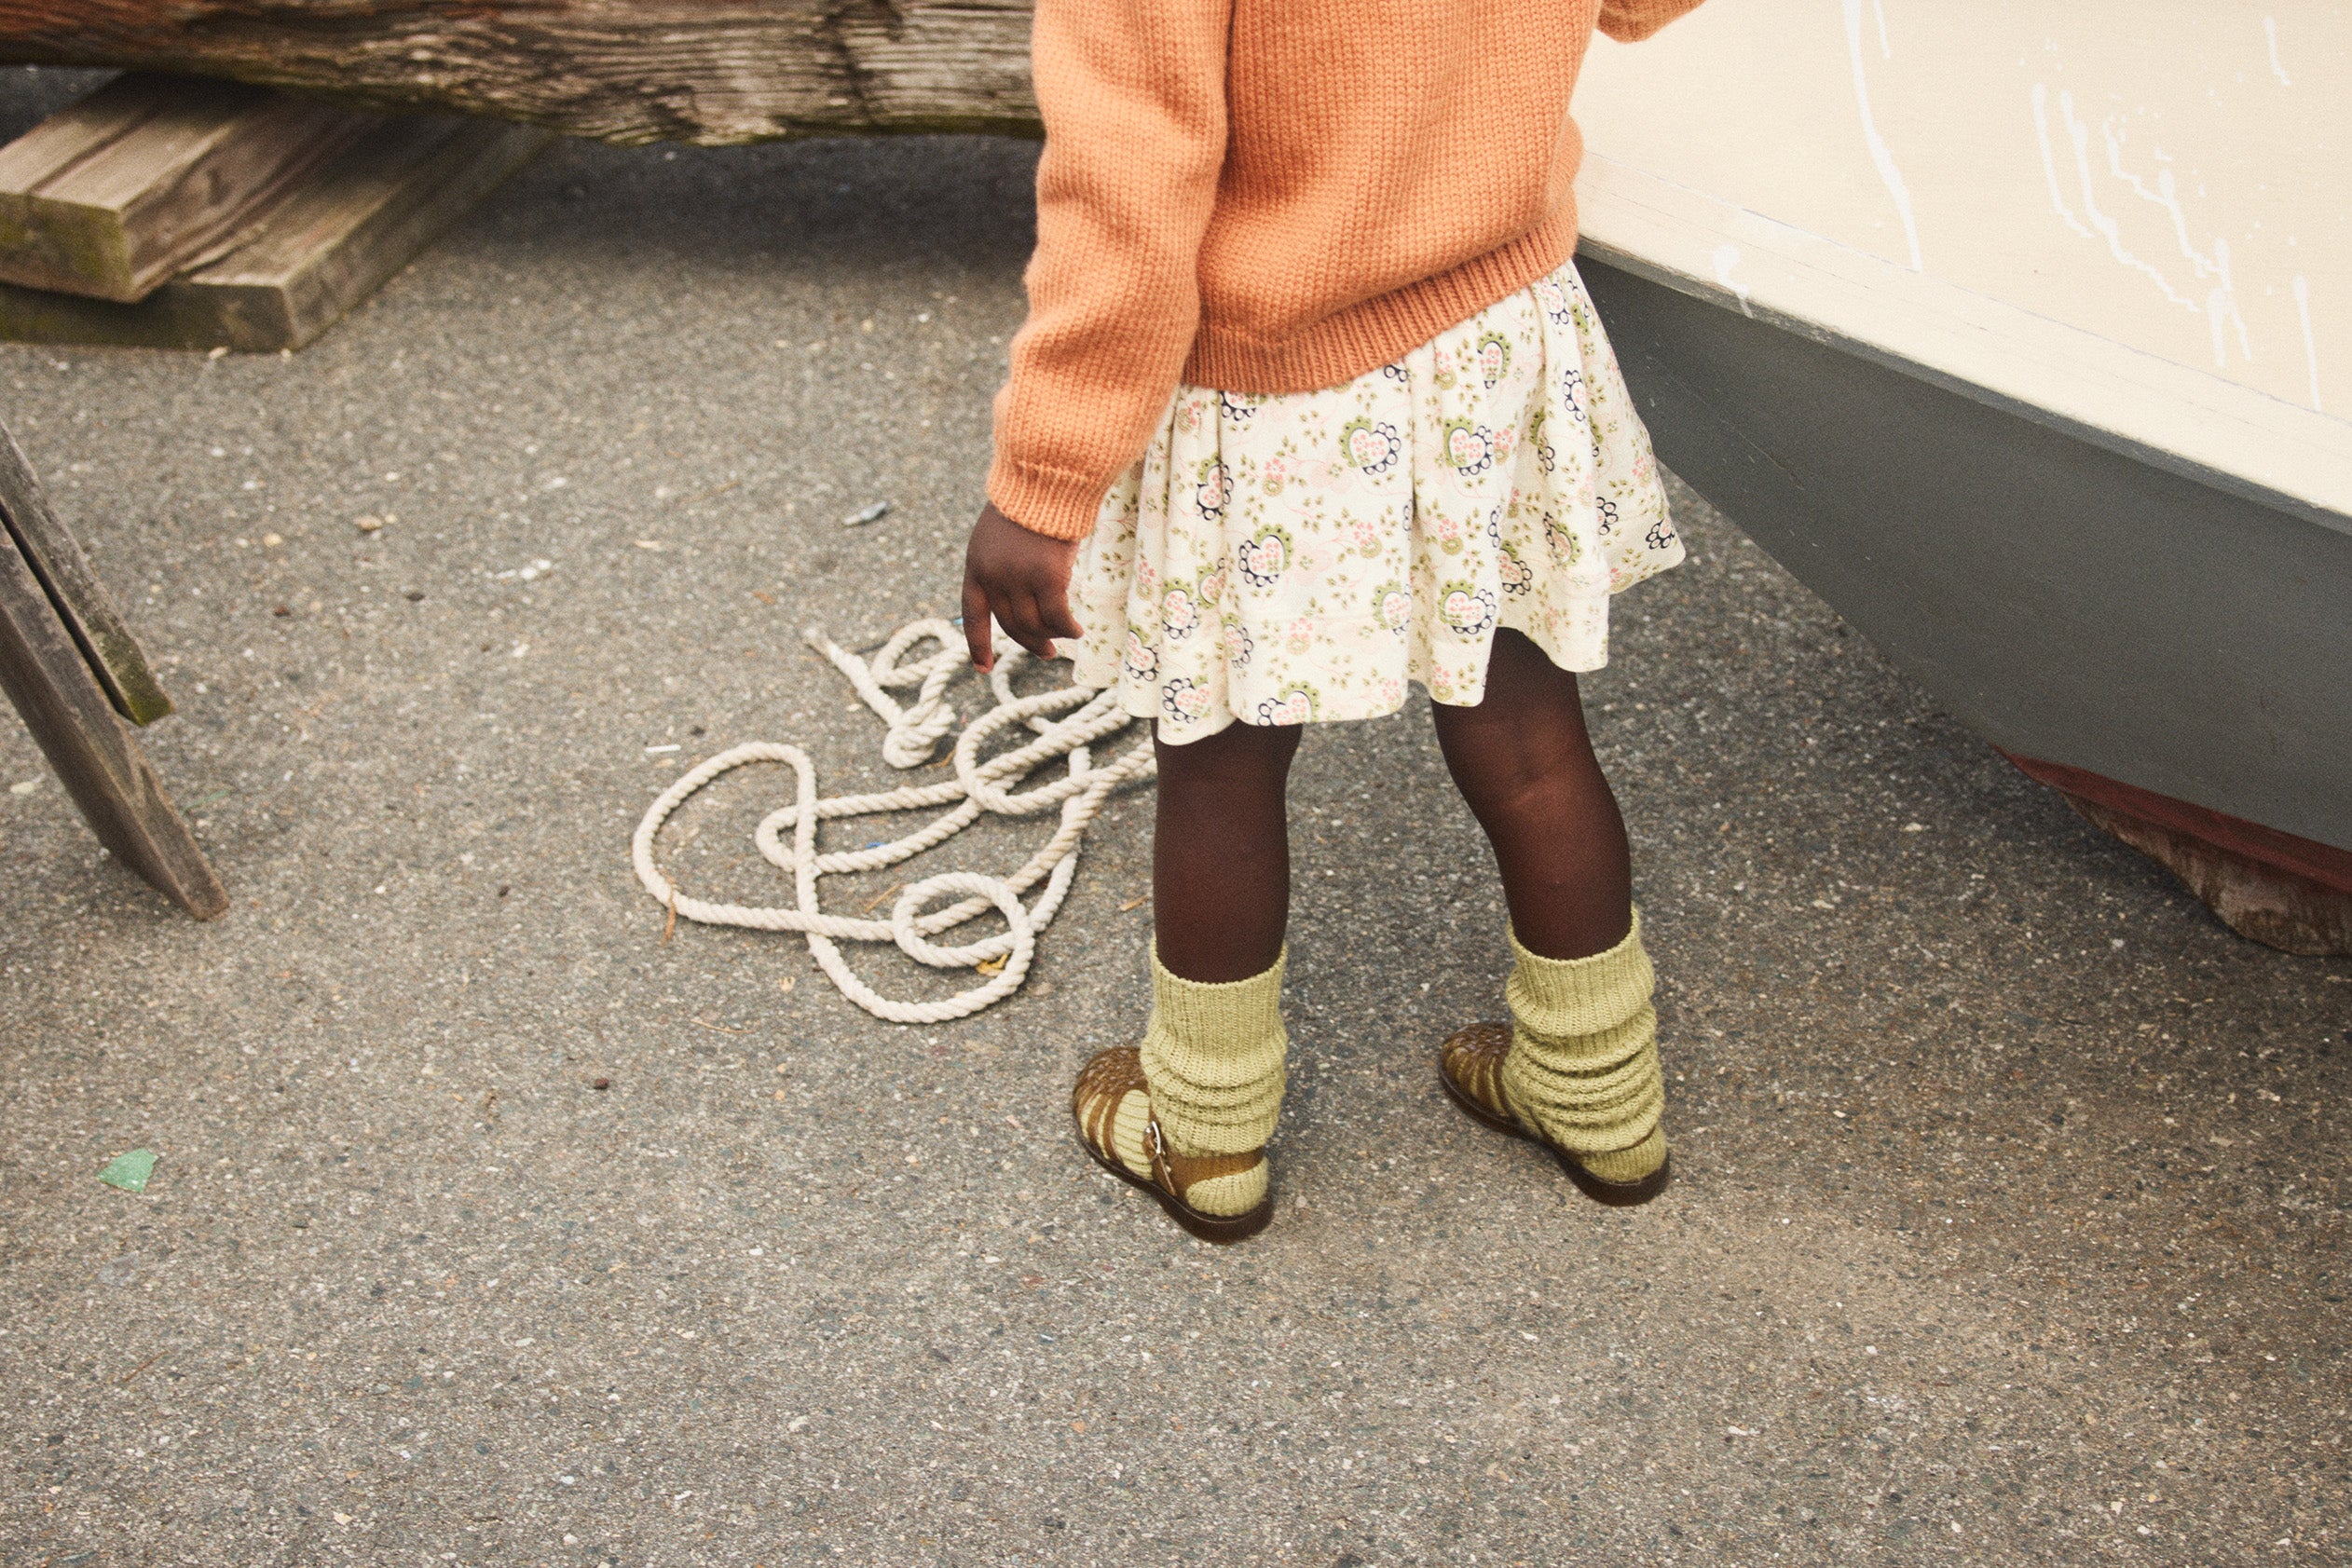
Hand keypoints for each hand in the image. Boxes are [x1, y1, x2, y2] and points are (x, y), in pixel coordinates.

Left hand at [961, 500, 1081, 671]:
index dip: (977, 644)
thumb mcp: (1001, 535)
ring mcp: (1019, 578)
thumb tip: (1021, 601)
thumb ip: (1003, 565)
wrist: (1045, 478)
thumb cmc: (1030, 501)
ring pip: (1034, 624)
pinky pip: (1057, 617)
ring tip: (1068, 636)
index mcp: (976, 565)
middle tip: (1047, 654)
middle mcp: (993, 576)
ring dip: (1052, 635)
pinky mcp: (1047, 578)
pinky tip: (1077, 631)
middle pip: (1010, 624)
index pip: (973, 613)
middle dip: (1030, 643)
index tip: (983, 669)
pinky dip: (1067, 628)